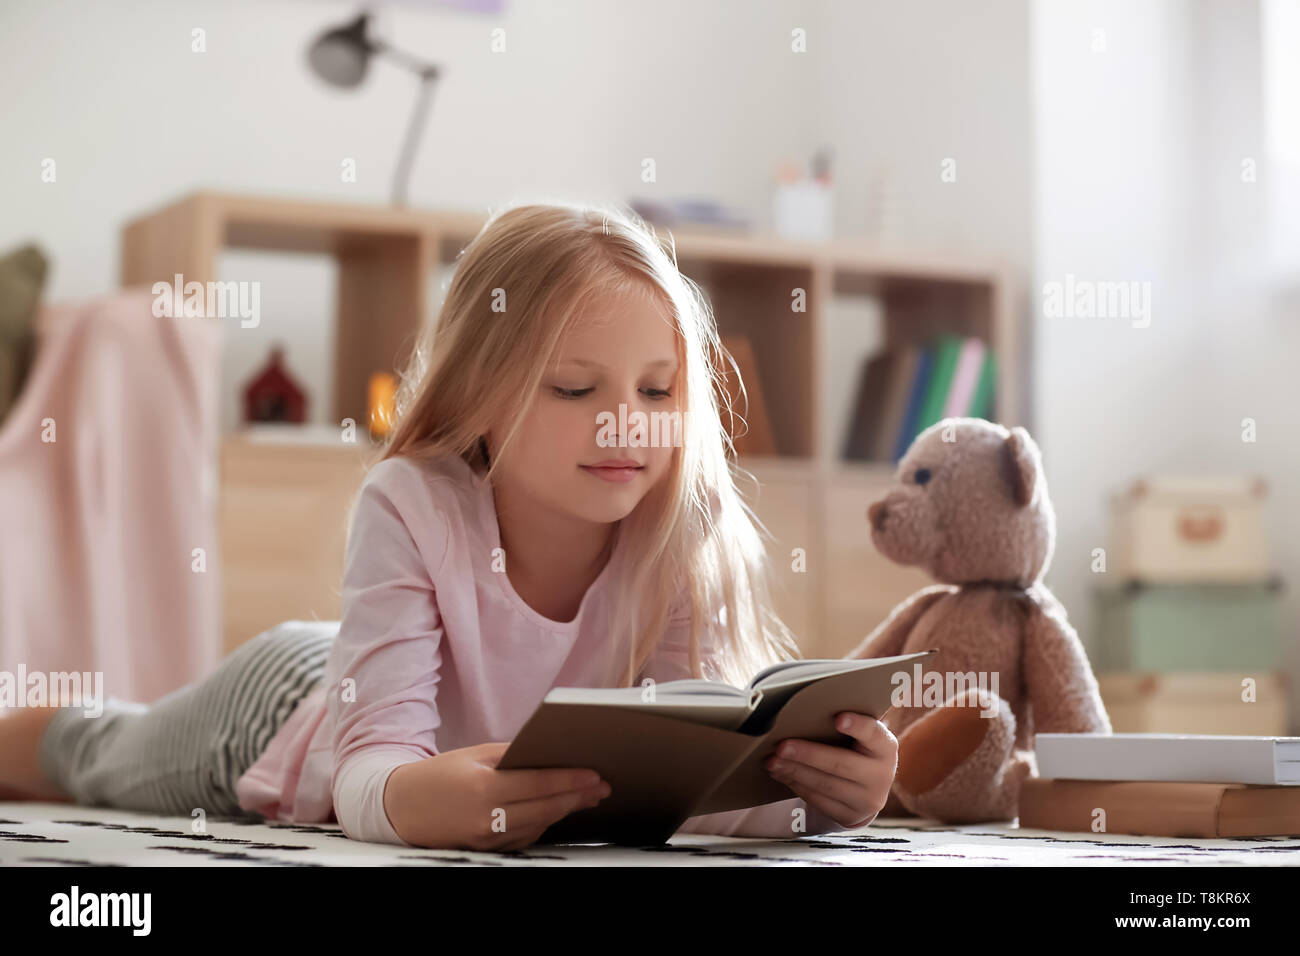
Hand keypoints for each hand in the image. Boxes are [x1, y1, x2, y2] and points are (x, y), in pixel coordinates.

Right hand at [383, 742, 611, 850]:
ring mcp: (488, 840)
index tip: (594, 774)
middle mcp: (487, 820)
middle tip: (602, 786)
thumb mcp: (473, 756)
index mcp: (484, 790)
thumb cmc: (439, 776)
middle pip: (545, 809)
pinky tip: (557, 809)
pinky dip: (543, 821)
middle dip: (577, 797)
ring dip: (565, 810)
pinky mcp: (488, 850)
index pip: (538, 785)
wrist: (401, 809)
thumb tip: (548, 754)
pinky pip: (524, 836)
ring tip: (587, 796)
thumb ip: (511, 755)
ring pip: (539, 825)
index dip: (570, 780)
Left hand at [763, 712, 897, 828]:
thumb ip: (845, 724)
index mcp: (885, 747)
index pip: (873, 734)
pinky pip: (819, 801)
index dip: (857, 726)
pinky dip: (796, 786)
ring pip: (825, 785)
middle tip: (781, 746)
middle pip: (841, 763)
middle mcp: (881, 775)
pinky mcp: (850, 816)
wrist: (868, 788)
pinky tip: (781, 775)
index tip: (838, 718)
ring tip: (772, 761)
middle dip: (807, 754)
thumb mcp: (860, 736)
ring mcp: (867, 799)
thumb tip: (805, 710)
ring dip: (794, 772)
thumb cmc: (857, 749)